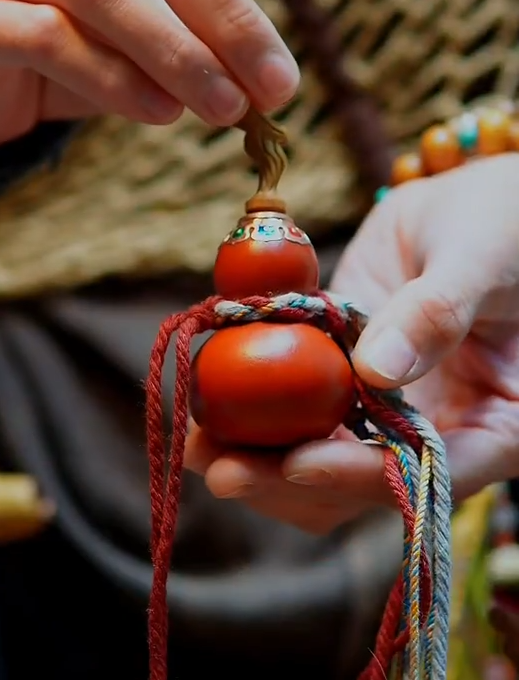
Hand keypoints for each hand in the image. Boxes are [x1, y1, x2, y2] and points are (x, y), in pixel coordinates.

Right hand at [0, 0, 300, 147]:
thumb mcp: (145, 6)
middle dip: (226, 15)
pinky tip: (161, 112)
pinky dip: (119, 83)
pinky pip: (55, 40)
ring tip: (227, 108)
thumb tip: (274, 76)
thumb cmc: (79, 32)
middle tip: (278, 84)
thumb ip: (198, 15)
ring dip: (179, 57)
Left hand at [186, 156, 518, 532]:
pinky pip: (296, 406)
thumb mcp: (480, 258)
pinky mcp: (344, 375)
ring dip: (256, 456)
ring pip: (318, 458)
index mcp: (498, 425)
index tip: (297, 462)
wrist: (486, 196)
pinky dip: (250, 408)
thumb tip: (377, 371)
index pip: (426, 473)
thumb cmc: (509, 222)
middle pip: (360, 483)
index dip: (359, 476)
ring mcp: (387, 408)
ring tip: (194, 445)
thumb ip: (436, 312)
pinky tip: (201, 397)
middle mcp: (440, 431)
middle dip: (287, 480)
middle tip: (222, 468)